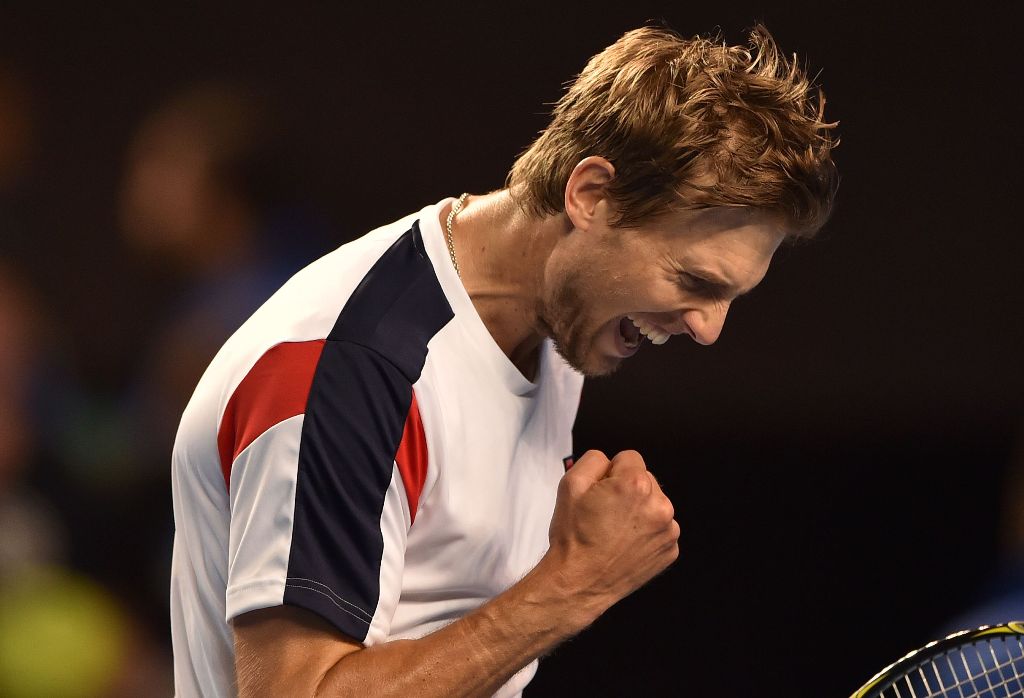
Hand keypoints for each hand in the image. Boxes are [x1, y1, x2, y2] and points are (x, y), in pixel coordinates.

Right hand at [544, 449, 679, 616]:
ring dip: (638, 510)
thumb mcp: (570, 484)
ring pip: (653, 503)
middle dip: (627, 490)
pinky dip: (645, 532)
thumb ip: (593, 460)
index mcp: (636, 485)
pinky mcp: (670, 550)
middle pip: (644, 479)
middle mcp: (659, 505)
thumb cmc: (574, 537)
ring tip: (614, 530)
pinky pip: (659, 527)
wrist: (579, 583)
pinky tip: (625, 544)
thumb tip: (609, 461)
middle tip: (604, 513)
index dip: (610, 472)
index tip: (600, 492)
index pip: (628, 457)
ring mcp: (668, 530)